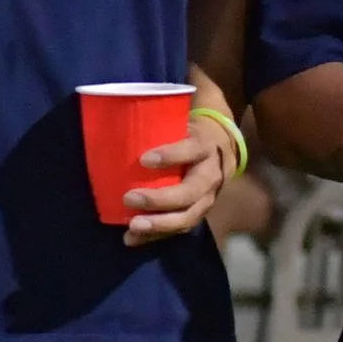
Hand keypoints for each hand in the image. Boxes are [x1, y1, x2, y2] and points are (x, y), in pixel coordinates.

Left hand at [123, 115, 230, 244]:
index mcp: (205, 147)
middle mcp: (211, 175)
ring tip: (132, 226)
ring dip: (159, 225)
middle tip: (129, 198)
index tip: (143, 159)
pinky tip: (132, 238)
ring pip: (187, 217)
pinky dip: (154, 236)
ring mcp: (207, 199)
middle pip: (189, 193)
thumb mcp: (183, 122)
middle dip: (159, 200)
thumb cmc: (191, 133)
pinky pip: (178, 229)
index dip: (170, 155)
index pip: (191, 150)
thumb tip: (119, 103)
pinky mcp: (198, 214)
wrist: (223, 149)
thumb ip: (160, 120)